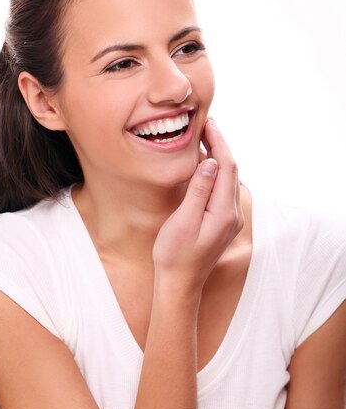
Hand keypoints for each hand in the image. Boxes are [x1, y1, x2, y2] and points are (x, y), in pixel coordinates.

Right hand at [153, 118, 243, 291]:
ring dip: (218, 157)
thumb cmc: (176, 255)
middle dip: (220, 145)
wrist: (180, 284)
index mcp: (224, 212)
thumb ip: (199, 190)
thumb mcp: (184, 221)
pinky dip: (215, 172)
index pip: (227, 167)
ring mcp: (229, 219)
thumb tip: (210, 162)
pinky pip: (223, 190)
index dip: (219, 142)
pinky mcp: (222, 223)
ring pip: (228, 179)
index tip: (208, 124)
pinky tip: (203, 166)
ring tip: (203, 139)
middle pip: (231, 170)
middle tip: (205, 125)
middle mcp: (232, 214)